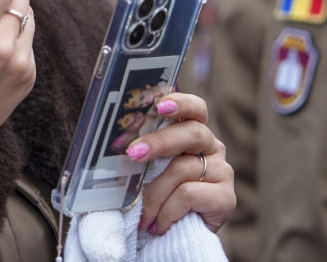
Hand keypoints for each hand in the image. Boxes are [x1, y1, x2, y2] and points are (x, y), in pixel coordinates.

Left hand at [124, 93, 235, 234]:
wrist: (172, 236)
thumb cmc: (154, 195)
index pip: (195, 109)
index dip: (181, 103)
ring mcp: (222, 171)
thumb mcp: (144, 169)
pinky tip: (157, 224)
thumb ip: (139, 150)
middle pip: (191, 133)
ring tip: (141, 213)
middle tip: (132, 153)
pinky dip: (166, 211)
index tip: (160, 105)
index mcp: (191, 133)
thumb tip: (112, 143)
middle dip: (158, 142)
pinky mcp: (226, 198)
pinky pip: (188, 194)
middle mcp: (211, 147)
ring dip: (154, 193)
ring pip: (182, 169)